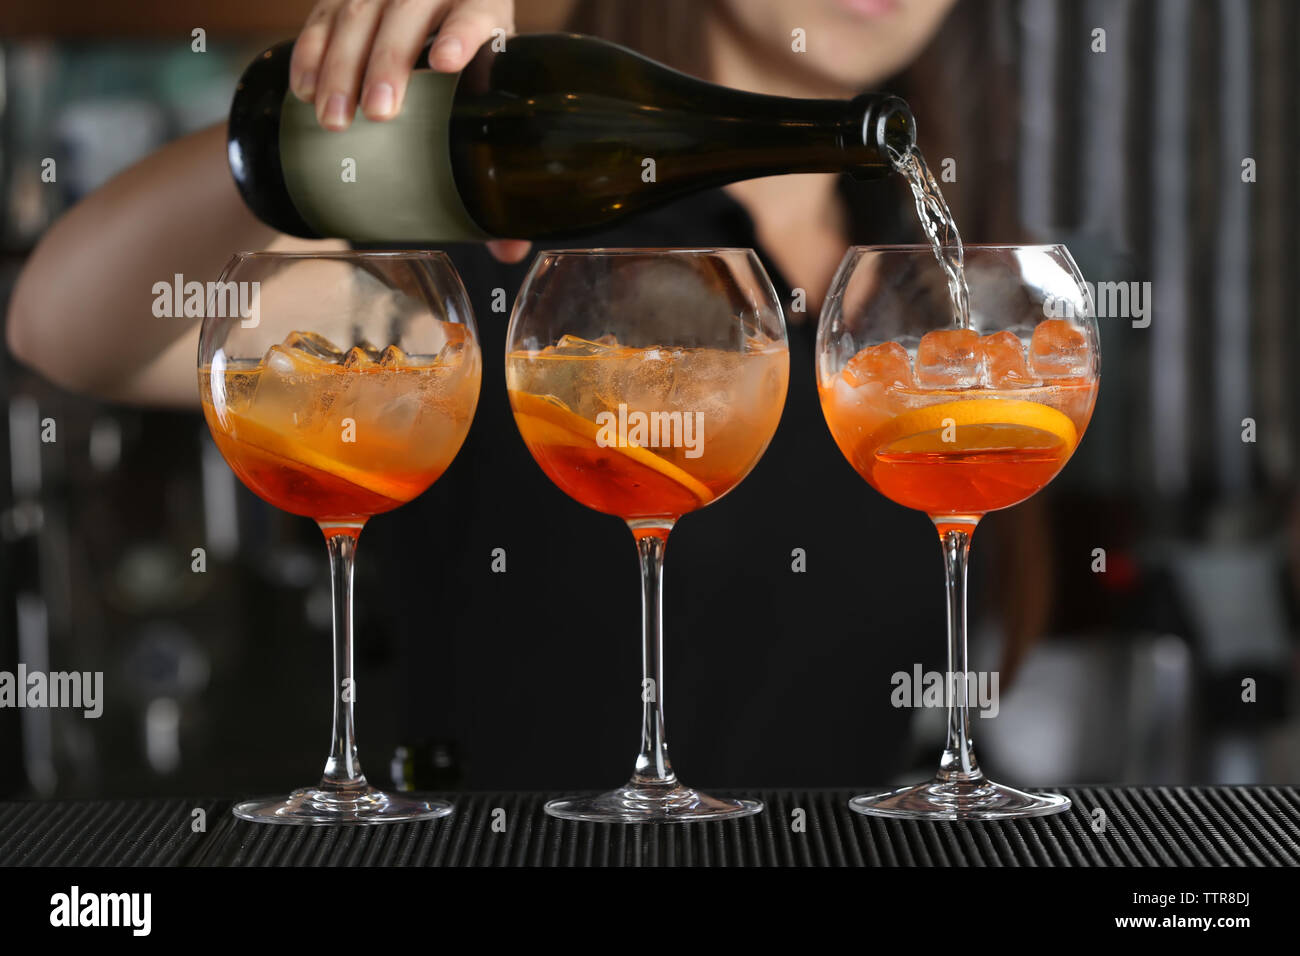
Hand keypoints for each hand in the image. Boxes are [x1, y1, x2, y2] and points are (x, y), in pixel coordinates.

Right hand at [289, 0, 528, 263]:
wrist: (441, 18)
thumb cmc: (471, 73)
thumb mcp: (488, 103)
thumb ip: (499, 173)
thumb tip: (511, 249)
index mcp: (484, 10)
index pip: (473, 14)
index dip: (461, 34)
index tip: (445, 62)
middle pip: (408, 12)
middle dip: (387, 62)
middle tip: (377, 114)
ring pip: (358, 12)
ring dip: (340, 66)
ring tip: (333, 120)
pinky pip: (321, 15)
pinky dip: (309, 52)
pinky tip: (302, 92)